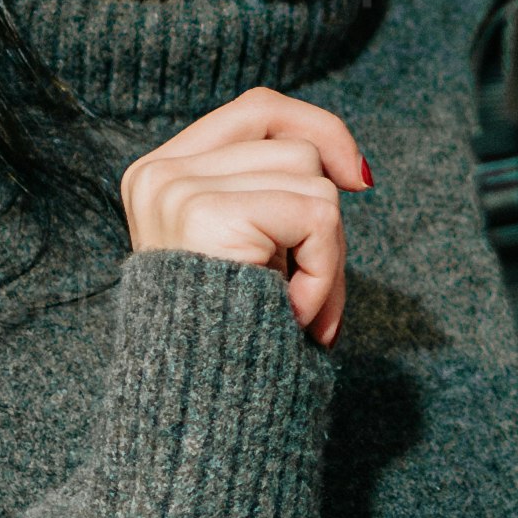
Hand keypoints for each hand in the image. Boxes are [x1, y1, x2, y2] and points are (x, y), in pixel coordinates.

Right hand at [122, 87, 366, 343]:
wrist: (203, 406)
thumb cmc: (238, 337)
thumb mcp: (253, 251)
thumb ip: (279, 198)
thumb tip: (358, 172)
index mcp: (162, 174)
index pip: (259, 110)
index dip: (319, 129)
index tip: (358, 178)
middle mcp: (159, 174)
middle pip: (295, 147)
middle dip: (323, 217)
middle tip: (304, 288)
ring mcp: (177, 189)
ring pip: (313, 177)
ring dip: (326, 254)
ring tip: (291, 307)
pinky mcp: (205, 213)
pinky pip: (317, 214)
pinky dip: (324, 272)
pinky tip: (291, 311)